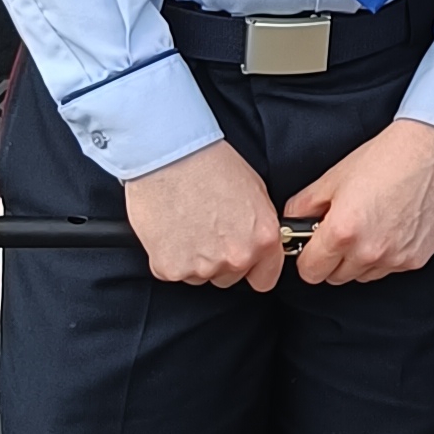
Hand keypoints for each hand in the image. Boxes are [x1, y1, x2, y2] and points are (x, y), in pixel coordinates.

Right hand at [126, 138, 292, 291]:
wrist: (169, 153)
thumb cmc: (210, 163)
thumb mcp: (255, 191)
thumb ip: (260, 228)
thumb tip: (259, 244)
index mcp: (263, 239)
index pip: (265, 280)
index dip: (253, 269)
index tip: (243, 259)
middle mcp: (236, 257)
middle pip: (229, 278)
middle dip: (220, 260)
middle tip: (207, 228)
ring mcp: (202, 266)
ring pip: (200, 276)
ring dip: (194, 258)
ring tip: (187, 224)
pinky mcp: (170, 268)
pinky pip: (172, 271)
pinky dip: (170, 255)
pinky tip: (170, 229)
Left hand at [286, 115, 433, 284]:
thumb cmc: (388, 157)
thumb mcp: (334, 176)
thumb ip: (304, 205)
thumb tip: (293, 220)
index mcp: (343, 232)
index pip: (310, 272)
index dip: (308, 258)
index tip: (314, 246)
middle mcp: (369, 251)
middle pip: (335, 278)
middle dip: (334, 259)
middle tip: (344, 230)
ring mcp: (395, 258)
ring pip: (363, 275)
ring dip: (361, 259)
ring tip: (371, 225)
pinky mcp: (417, 259)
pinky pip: (391, 268)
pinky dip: (387, 255)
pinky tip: (392, 227)